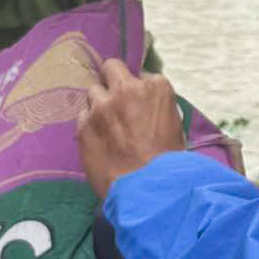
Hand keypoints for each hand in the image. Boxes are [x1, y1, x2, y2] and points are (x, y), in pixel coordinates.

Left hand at [78, 59, 184, 198]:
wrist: (149, 190)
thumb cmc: (170, 162)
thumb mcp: (176, 126)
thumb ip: (157, 108)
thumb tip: (146, 109)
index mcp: (156, 88)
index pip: (144, 77)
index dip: (141, 92)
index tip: (141, 105)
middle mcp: (126, 90)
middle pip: (110, 68)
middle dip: (112, 80)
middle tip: (116, 99)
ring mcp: (101, 107)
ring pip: (93, 93)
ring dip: (100, 105)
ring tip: (107, 126)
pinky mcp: (83, 127)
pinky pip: (82, 117)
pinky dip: (90, 126)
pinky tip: (99, 142)